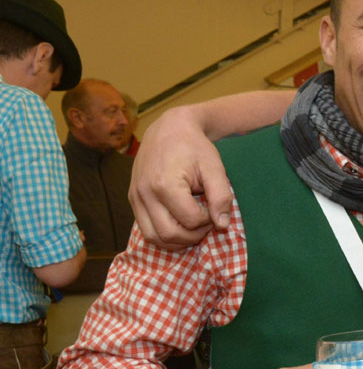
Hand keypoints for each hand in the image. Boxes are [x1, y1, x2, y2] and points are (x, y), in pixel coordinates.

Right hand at [129, 105, 232, 248]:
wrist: (169, 128)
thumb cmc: (194, 147)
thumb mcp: (214, 167)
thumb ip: (221, 196)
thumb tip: (223, 225)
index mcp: (164, 184)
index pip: (190, 220)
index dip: (208, 221)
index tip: (215, 209)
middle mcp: (145, 194)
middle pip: (169, 234)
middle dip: (193, 235)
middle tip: (207, 221)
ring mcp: (135, 198)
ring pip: (154, 237)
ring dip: (178, 240)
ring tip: (195, 225)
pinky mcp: (133, 200)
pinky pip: (146, 229)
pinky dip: (165, 234)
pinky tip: (182, 223)